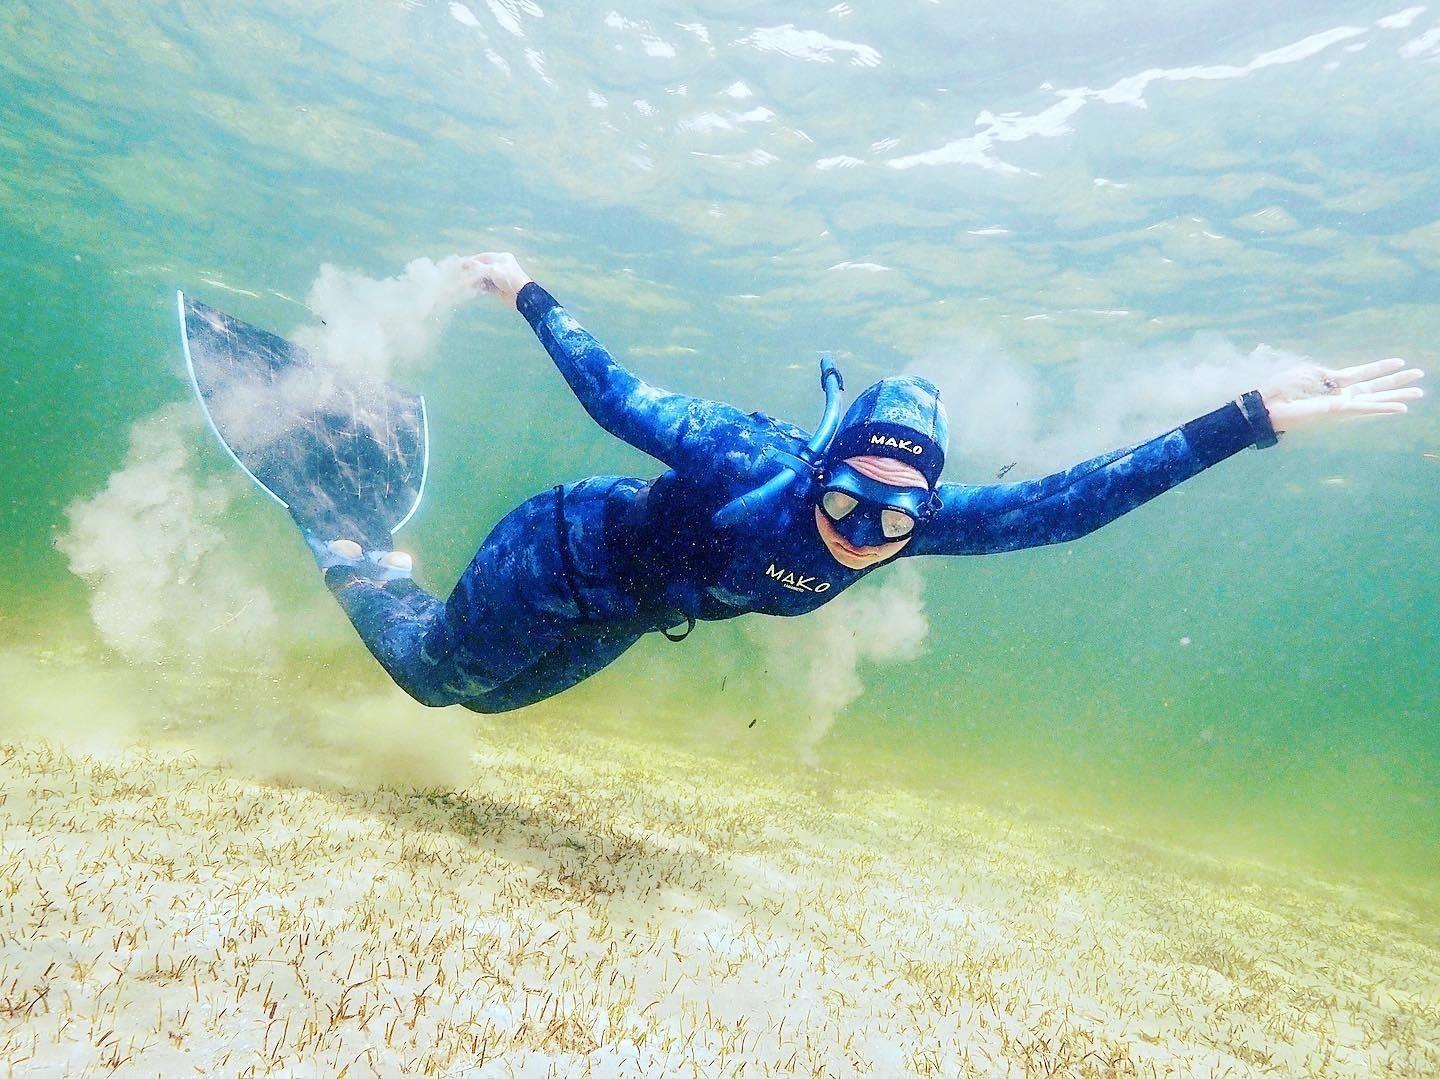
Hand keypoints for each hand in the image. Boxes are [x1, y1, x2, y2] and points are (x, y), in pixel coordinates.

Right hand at [460, 252, 532, 308]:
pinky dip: (482, 286)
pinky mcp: (501, 288)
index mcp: (502, 258)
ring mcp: (502, 277)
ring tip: (467, 283)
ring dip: (477, 280)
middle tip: (463, 274)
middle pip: (484, 267)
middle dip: (474, 271)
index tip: (462, 264)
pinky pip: (489, 286)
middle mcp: (502, 266)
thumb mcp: (492, 270)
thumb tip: (465, 263)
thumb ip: (478, 267)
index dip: (473, 260)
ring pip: (486, 277)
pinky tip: (475, 288)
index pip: (484, 257)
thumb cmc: (508, 278)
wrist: (522, 295)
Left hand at [1258, 358, 1423, 432]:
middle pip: (1375, 387)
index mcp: (1333, 381)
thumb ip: (1329, 376)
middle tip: (1420, 376)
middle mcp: (1341, 394)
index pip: (1362, 373)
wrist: (1269, 405)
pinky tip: (1401, 408)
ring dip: (1398, 395)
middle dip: (1397, 382)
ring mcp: (1342, 403)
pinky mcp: (1339, 411)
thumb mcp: (1309, 374)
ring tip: (1419, 393)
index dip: (1380, 367)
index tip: (1400, 361)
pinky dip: (1384, 408)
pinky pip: (1366, 409)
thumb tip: (1341, 378)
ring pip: (1377, 398)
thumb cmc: (1282, 390)